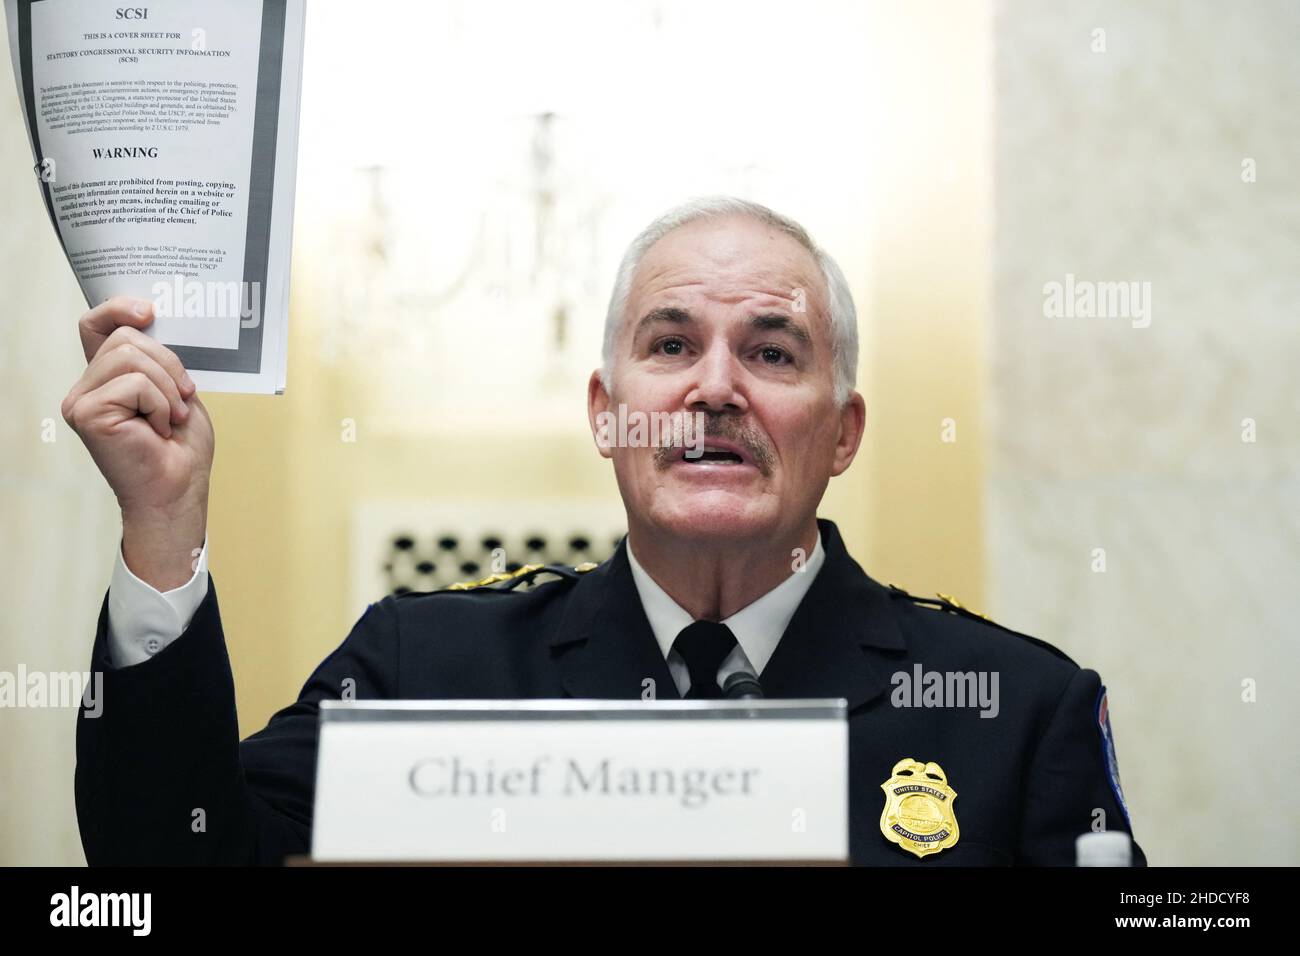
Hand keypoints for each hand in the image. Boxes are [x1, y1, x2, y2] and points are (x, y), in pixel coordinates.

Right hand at [62, 296, 214, 589]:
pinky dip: (160, 403)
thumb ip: (158, 361)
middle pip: (125, 338)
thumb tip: (154, 324)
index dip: (117, 309)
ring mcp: (81, 401)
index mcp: (107, 379)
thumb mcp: (176, 392)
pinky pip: (134, 382)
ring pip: (130, 356)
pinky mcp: (87, 413)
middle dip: (168, 363)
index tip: (148, 312)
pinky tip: (159, 430)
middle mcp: (86, 388)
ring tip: (171, 418)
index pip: (95, 326)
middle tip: (183, 397)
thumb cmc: (180, 449)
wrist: (179, 491)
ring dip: (167, 387)